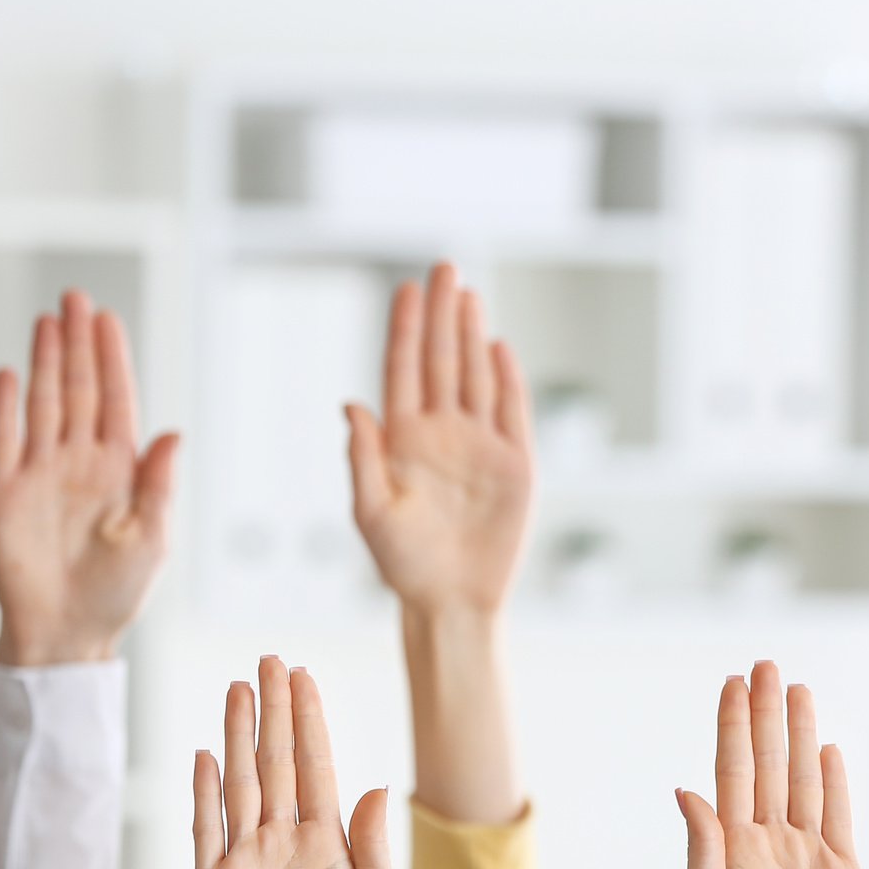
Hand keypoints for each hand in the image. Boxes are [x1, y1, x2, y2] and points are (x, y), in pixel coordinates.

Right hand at [0, 291, 177, 664]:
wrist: (65, 631)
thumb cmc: (117, 591)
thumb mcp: (152, 538)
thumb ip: (160, 484)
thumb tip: (174, 434)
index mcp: (120, 470)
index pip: (115, 401)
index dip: (111, 360)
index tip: (107, 321)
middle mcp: (79, 462)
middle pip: (77, 390)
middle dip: (78, 345)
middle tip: (77, 298)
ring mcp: (39, 472)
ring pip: (42, 404)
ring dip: (44, 362)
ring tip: (48, 320)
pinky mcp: (2, 491)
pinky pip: (2, 439)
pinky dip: (5, 407)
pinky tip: (9, 373)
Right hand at [192, 657, 404, 868]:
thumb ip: (377, 846)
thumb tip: (378, 786)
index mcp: (329, 844)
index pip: (315, 767)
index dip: (309, 722)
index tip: (304, 676)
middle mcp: (284, 844)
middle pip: (276, 763)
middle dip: (274, 712)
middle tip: (270, 659)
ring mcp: (245, 863)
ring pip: (240, 784)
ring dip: (238, 737)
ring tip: (239, 687)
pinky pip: (205, 830)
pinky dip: (204, 792)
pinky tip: (205, 753)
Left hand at [346, 262, 534, 617]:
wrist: (451, 601)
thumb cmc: (402, 564)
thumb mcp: (369, 512)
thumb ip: (361, 457)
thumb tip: (352, 403)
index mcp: (403, 439)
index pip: (404, 370)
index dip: (406, 329)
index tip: (406, 287)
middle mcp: (442, 433)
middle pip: (443, 361)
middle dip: (442, 314)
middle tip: (443, 267)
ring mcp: (481, 445)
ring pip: (477, 377)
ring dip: (473, 335)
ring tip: (468, 294)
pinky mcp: (516, 465)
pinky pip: (512, 412)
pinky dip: (508, 379)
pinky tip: (499, 345)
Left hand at [677, 662, 864, 868]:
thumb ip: (701, 847)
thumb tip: (687, 790)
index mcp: (730, 847)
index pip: (733, 772)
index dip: (733, 727)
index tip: (732, 682)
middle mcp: (768, 842)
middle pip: (770, 763)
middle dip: (767, 714)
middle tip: (766, 665)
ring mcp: (807, 855)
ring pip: (805, 780)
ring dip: (801, 735)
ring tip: (798, 690)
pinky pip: (839, 816)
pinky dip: (836, 781)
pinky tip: (828, 748)